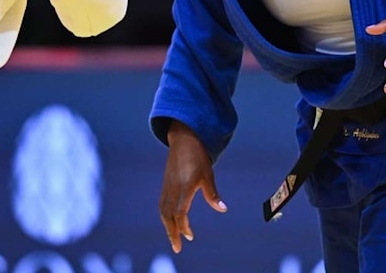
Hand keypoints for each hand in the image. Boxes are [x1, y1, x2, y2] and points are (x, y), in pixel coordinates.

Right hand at [159, 120, 227, 252]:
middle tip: (177, 248)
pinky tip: (170, 221)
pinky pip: (162, 204)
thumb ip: (212, 194)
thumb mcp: (208, 174)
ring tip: (174, 237)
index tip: (190, 236)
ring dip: (167, 226)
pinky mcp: (165, 184)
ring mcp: (167, 186)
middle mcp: (173, 188)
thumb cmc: (198, 156)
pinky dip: (165, 216)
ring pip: (163, 211)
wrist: (183, 139)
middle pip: (168, 216)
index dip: (183, 226)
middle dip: (172, 233)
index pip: (180, 212)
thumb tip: (223, 209)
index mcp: (184, 186)